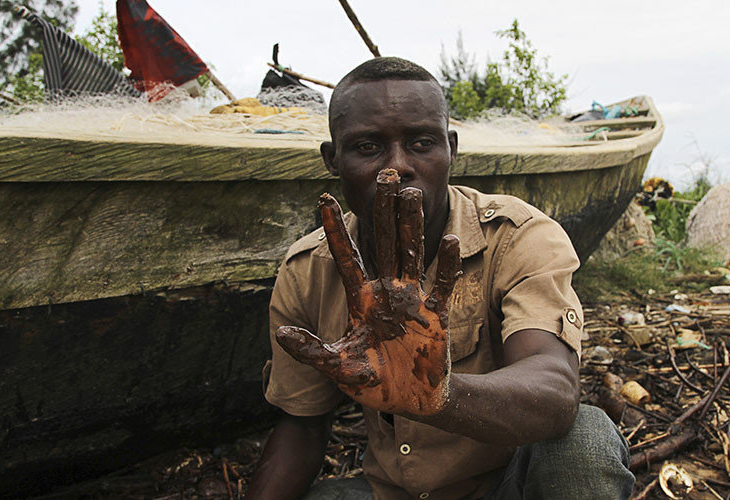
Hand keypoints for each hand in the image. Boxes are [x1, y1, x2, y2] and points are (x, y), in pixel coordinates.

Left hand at [275, 169, 461, 414]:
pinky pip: (442, 283)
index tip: (324, 198)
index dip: (336, 229)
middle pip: (385, 241)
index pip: (347, 256)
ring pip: (412, 252)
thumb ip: (311, 351)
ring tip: (411, 193)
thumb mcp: (336, 367)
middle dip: (383, 210)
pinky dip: (447, 263)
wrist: (410, 401)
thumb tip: (280, 332)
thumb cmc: (372, 383)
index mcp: (361, 298)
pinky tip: (448, 238)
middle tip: (384, 176)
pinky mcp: (436, 314)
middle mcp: (387, 291)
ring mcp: (413, 299)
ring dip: (412, 224)